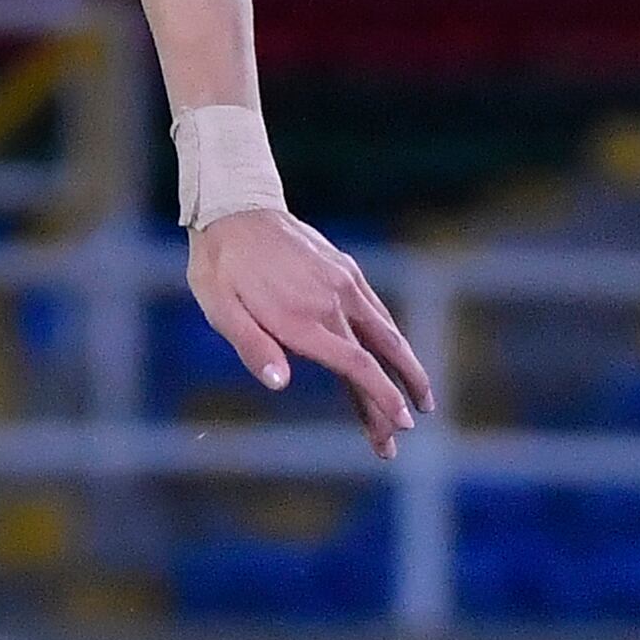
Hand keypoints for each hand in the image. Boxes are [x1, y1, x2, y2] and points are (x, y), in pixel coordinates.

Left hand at [190, 209, 434, 457]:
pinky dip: (391, 337)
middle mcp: (332, 301)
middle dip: (399, 394)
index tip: (399, 423)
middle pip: (379, 355)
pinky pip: (376, 310)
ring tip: (420, 397)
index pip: (355, 365)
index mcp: (303, 319)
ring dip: (405, 367)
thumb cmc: (220, 267)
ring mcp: (343, 283)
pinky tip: (395, 353)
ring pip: (386, 331)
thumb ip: (251, 346)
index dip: (380, 396)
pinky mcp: (344, 269)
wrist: (235, 209)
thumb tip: (280, 383)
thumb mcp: (220, 309)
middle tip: (407, 430)